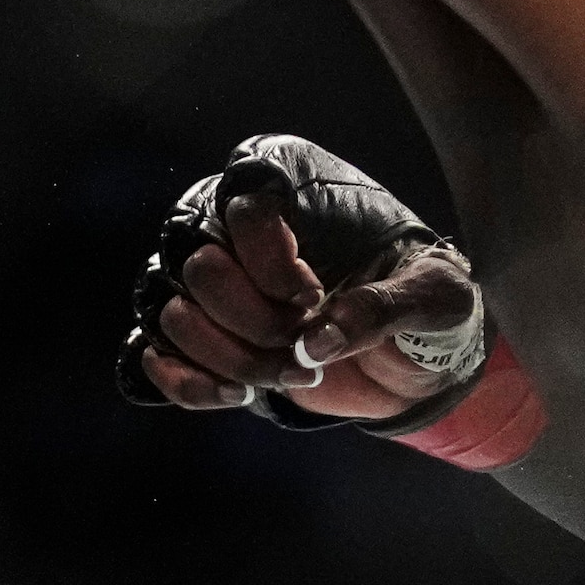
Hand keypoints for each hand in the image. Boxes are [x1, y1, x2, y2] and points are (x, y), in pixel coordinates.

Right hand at [118, 133, 490, 429]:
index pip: (242, 206)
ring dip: (232, 360)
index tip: (312, 298)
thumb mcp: (434, 299)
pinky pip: (150, 355)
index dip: (269, 264)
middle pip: (198, 266)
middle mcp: (233, 222)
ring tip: (291, 375)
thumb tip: (316, 341)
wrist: (412, 354)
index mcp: (290, 187)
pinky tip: (235, 398)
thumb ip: (384, 308)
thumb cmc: (425, 303)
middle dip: (254, 324)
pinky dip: (188, 385)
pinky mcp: (198, 334)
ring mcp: (209, 281)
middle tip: (307, 349)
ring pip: (171, 314)